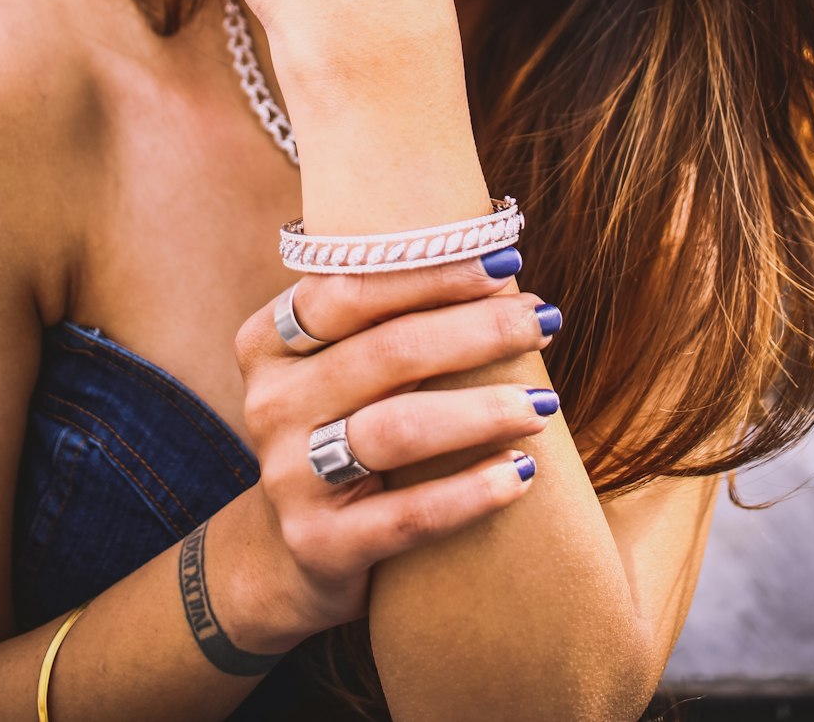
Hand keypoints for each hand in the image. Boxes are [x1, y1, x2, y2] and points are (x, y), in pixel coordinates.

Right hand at [230, 252, 561, 644]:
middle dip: (478, 331)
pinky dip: (471, 492)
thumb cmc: (343, 429)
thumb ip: (388, 320)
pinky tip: (521, 473)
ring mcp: (290, 477)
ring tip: (544, 402)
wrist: (292, 552)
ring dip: (483, 410)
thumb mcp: (341, 368)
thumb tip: (501, 267)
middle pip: (387, 352)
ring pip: (399, 430)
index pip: (351, 289)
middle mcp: (272, 403)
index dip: (432, 272)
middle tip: (544, 321)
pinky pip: (409, 516)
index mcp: (269, 341)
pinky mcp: (321, 544)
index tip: (504, 261)